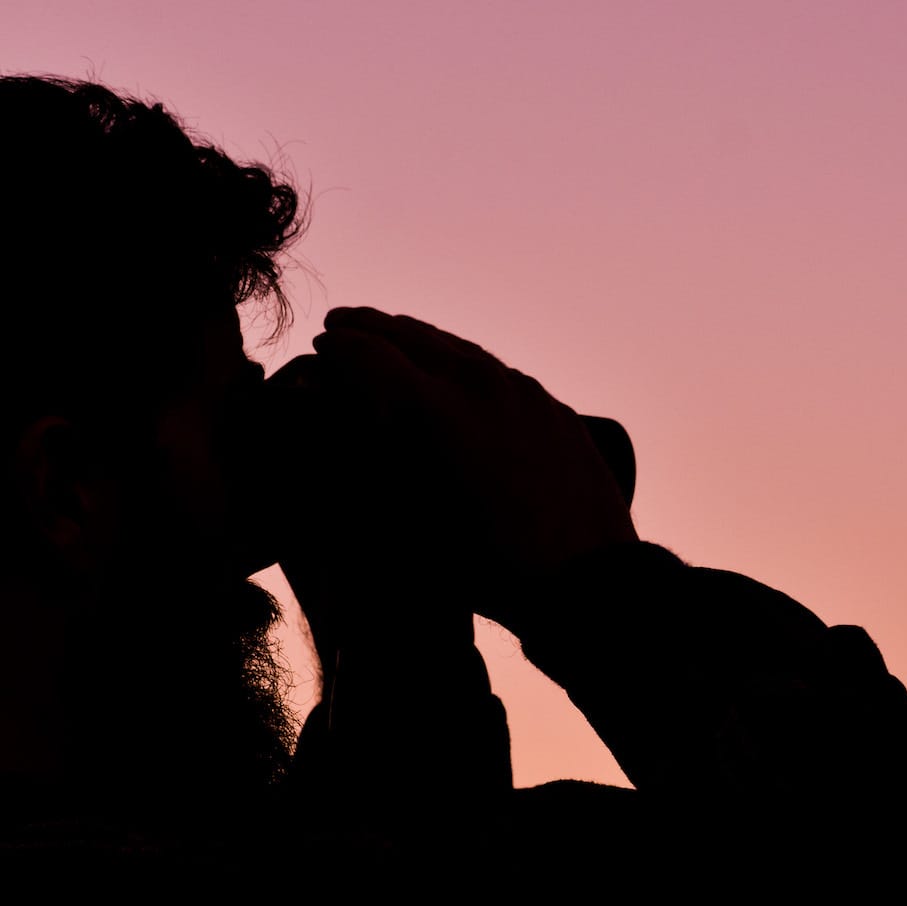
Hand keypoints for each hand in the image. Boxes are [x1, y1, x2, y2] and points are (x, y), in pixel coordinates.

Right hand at [273, 306, 637, 631]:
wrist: (586, 581)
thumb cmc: (487, 568)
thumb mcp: (405, 523)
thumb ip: (363, 463)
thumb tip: (326, 418)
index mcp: (435, 412)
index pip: (370, 356)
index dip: (339, 347)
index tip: (321, 344)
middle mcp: (479, 385)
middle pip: (413, 336)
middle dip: (371, 327)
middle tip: (342, 323)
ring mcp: (522, 392)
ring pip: (457, 347)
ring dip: (416, 339)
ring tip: (392, 337)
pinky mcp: (551, 407)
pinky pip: (495, 371)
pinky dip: (459, 363)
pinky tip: (452, 375)